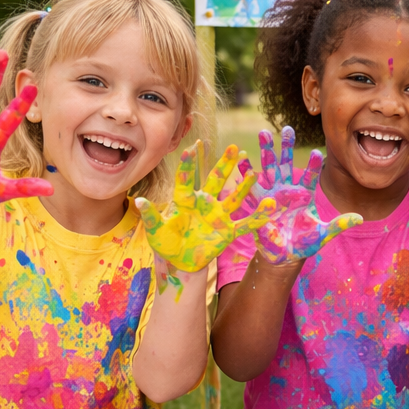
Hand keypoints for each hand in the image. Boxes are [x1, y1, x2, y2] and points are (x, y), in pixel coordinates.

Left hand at [136, 143, 273, 272]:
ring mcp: (218, 217)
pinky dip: (258, 216)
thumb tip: (138, 201)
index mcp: (185, 201)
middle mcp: (204, 204)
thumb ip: (151, 216)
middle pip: (216, 181)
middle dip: (225, 165)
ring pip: (234, 198)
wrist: (180, 261)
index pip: (187, 179)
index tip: (192, 147)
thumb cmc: (166, 243)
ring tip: (254, 172)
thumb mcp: (155, 231)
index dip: (189, 165)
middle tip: (234, 147)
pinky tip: (270, 205)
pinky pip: (245, 224)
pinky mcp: (228, 232)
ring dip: (244, 186)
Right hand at [248, 127, 359, 264]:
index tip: (317, 152)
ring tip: (264, 133)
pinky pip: (252, 187)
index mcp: (304, 195)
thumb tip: (360, 217)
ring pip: (269, 169)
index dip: (313, 165)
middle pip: (287, 165)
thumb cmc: (304, 243)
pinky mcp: (259, 204)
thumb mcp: (323, 234)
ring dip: (266, 151)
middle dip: (286, 147)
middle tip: (288, 128)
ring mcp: (272, 195)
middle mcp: (288, 191)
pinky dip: (246, 172)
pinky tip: (241, 157)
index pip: (310, 176)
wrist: (285, 255)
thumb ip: (339, 224)